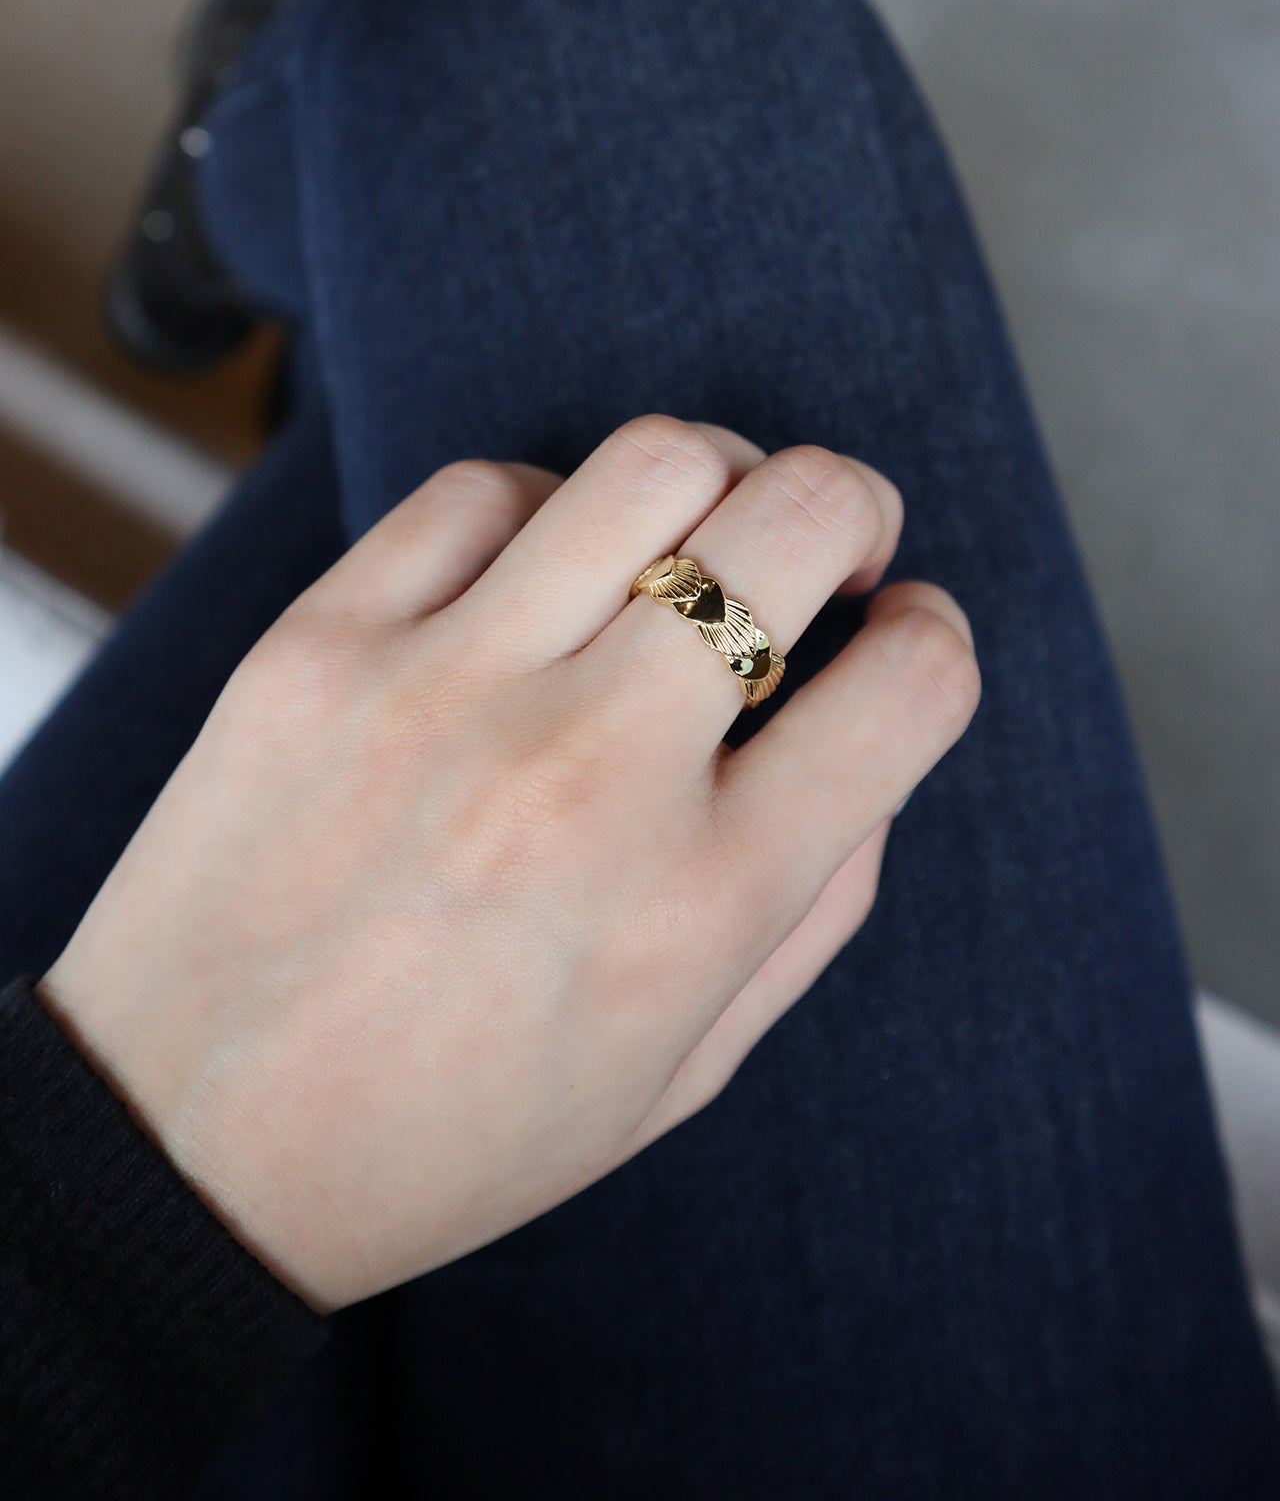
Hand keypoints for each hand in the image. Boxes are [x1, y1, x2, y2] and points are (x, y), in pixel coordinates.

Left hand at [39, 416, 978, 1312]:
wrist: (185, 1149)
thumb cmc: (449, 1131)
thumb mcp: (681, 1075)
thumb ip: (813, 908)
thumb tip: (871, 739)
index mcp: (699, 902)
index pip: (910, 685)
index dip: (935, 639)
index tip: (902, 637)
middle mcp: (588, 773)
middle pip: (800, 515)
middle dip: (854, 509)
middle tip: (829, 548)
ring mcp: (447, 688)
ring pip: (654, 463)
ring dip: (716, 478)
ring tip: (695, 535)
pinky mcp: (323, 641)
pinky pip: (481, 489)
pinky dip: (544, 512)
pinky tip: (538, 577)